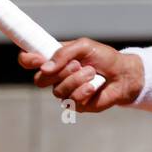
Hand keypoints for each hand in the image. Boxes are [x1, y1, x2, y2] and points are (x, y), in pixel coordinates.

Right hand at [18, 37, 142, 112]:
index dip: (28, 60)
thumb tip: (45, 67)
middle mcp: (56, 77)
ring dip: (76, 79)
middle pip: (39, 80)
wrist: (123, 74)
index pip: (31, 60)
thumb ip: (63, 53)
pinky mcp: (76, 104)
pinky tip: (94, 86)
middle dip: (58, 72)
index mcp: (55, 59)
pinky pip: (71, 100)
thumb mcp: (84, 46)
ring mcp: (65, 91)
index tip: (35, 59)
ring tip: (91, 72)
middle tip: (76, 64)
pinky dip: (84, 91)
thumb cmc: (104, 58)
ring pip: (57, 90)